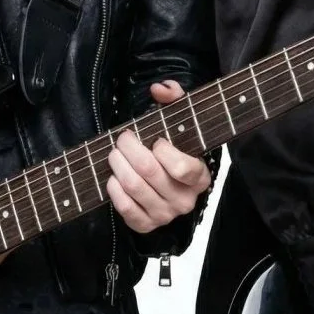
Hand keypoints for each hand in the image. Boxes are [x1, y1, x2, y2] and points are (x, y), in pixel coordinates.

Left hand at [105, 80, 212, 232]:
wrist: (167, 183)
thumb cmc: (173, 148)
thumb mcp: (179, 121)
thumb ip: (174, 99)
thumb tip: (159, 89)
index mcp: (200, 177)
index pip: (182, 168)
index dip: (163, 150)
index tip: (156, 139)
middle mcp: (185, 200)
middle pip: (149, 172)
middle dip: (129, 148)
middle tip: (123, 138)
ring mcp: (166, 215)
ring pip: (134, 187)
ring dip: (118, 164)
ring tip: (115, 153)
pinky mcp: (146, 224)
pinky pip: (126, 208)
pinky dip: (115, 190)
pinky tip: (114, 177)